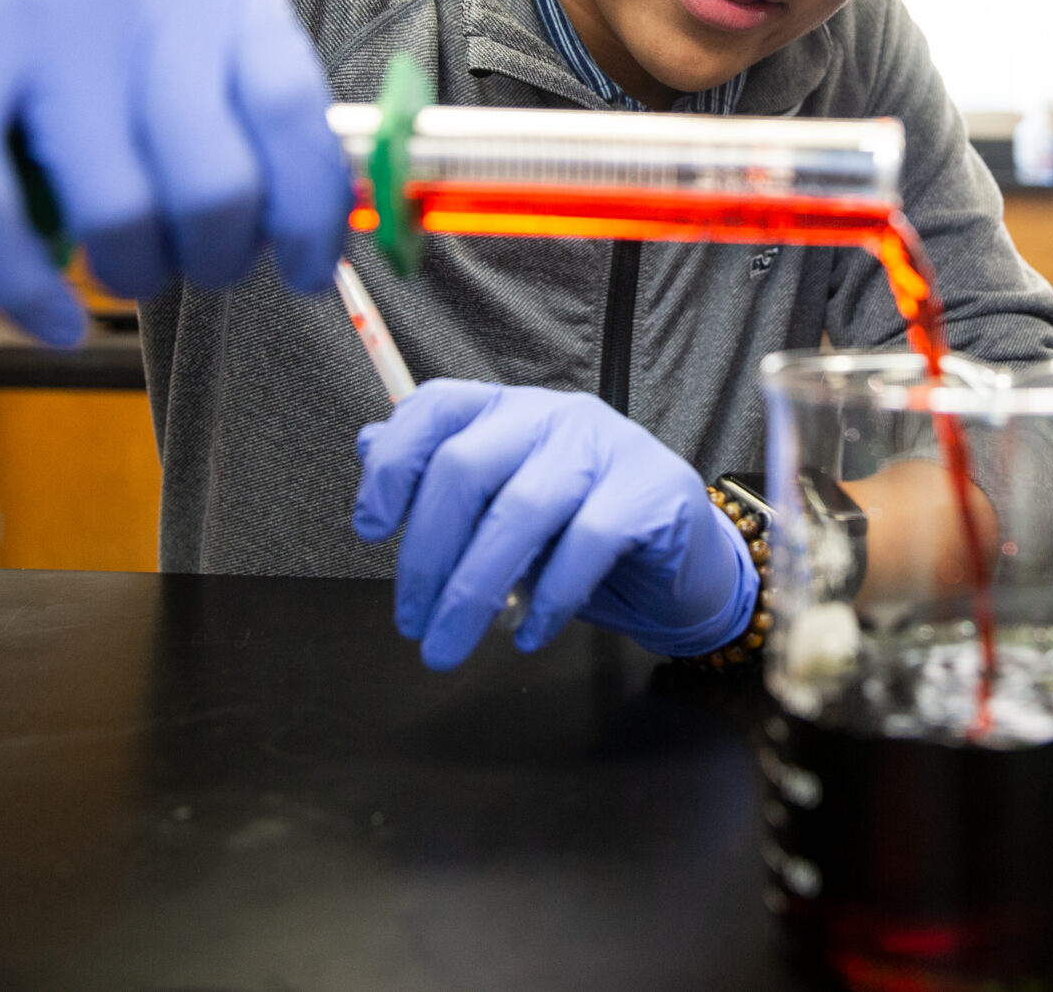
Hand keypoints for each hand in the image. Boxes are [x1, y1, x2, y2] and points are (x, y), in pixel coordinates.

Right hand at [0, 0, 349, 342]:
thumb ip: (244, 34)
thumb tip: (324, 171)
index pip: (299, 120)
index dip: (314, 218)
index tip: (305, 265)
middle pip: (217, 189)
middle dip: (219, 257)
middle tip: (197, 259)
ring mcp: (36, 22)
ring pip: (119, 217)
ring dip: (134, 275)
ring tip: (124, 266)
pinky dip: (29, 295)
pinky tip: (50, 314)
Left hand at [351, 380, 758, 669]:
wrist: (683, 568)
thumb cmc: (583, 539)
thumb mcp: (503, 511)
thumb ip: (441, 479)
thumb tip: (369, 445)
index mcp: (511, 411)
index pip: (437, 407)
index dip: (395, 464)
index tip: (370, 529)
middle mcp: (556, 415)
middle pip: (467, 466)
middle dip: (425, 554)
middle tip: (411, 622)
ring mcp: (610, 446)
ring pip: (521, 510)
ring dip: (473, 590)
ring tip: (450, 644)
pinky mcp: (654, 490)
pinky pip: (587, 542)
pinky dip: (549, 597)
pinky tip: (529, 634)